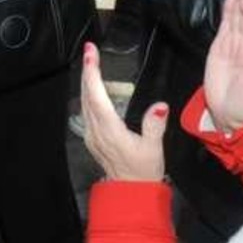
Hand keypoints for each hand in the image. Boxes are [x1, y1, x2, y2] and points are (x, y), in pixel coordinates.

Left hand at [80, 42, 168, 181]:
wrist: (130, 192)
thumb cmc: (143, 171)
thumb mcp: (154, 148)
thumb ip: (154, 125)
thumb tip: (159, 105)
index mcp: (110, 130)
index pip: (96, 96)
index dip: (93, 73)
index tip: (91, 53)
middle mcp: (96, 130)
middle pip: (86, 95)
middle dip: (87, 71)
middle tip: (90, 50)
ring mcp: (91, 135)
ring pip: (83, 102)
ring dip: (86, 81)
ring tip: (90, 63)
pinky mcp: (92, 138)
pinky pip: (85, 111)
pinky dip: (87, 94)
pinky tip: (91, 88)